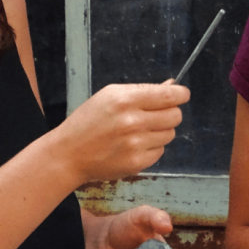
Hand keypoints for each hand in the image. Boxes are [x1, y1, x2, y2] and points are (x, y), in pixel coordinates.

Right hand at [54, 82, 189, 183]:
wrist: (67, 155)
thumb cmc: (88, 121)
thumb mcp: (110, 96)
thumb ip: (142, 90)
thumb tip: (172, 86)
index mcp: (126, 100)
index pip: (170, 96)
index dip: (181, 94)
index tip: (181, 95)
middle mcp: (133, 122)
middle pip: (175, 116)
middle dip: (170, 113)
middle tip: (155, 115)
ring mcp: (136, 145)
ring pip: (170, 134)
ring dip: (160, 131)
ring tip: (138, 131)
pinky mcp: (137, 163)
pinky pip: (160, 151)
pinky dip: (151, 148)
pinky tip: (133, 146)